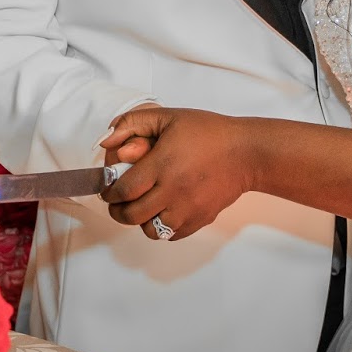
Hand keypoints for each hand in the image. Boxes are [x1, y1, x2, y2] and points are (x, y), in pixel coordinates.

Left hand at [99, 107, 255, 241]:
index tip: (107, 189)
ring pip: (150, 230)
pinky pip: (171, 235)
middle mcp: (173, 190)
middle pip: (132, 215)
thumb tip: (106, 141)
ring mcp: (188, 208)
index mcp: (162, 164)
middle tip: (116, 203)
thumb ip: (132, 123)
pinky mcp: (200, 219)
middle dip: (117, 210)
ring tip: (140, 207)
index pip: (123, 190)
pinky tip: (161, 211)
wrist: (245, 152)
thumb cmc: (207, 132)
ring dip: (139, 221)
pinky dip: (161, 227)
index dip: (109, 192)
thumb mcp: (167, 116)